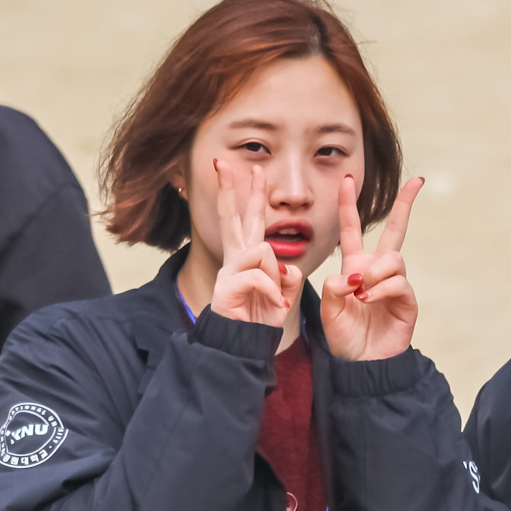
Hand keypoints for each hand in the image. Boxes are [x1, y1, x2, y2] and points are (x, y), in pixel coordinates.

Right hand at [208, 159, 302, 327]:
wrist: (243, 348)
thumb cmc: (260, 321)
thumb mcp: (283, 293)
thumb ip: (287, 275)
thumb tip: (287, 265)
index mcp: (247, 258)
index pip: (247, 220)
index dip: (248, 194)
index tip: (249, 169)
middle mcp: (234, 259)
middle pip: (232, 217)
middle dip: (230, 188)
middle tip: (223, 163)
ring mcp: (228, 272)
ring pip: (262, 250)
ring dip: (276, 275)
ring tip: (275, 297)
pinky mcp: (227, 286)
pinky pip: (261, 276)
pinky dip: (272, 292)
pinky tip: (274, 305)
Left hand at [320, 174, 422, 361]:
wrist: (362, 365)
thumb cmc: (344, 338)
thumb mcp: (328, 310)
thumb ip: (334, 288)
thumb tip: (354, 275)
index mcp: (355, 267)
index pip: (352, 230)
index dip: (349, 205)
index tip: (348, 179)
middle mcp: (377, 271)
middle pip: (395, 231)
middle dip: (405, 205)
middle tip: (416, 182)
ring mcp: (395, 284)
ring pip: (392, 259)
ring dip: (375, 271)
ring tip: (361, 293)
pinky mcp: (407, 300)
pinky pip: (398, 282)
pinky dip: (381, 288)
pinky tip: (369, 300)